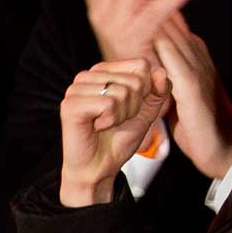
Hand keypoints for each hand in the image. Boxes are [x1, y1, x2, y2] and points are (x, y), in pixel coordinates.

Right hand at [60, 60, 170, 205]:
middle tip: (116, 120)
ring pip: (122, 92)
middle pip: (135, 80)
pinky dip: (110, 121)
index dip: (145, 91)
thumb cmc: (120, 138)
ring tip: (106, 124)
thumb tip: (161, 71)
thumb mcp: (147, 111)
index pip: (141, 65)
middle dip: (133, 106)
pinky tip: (97, 127)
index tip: (130, 108)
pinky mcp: (70, 104)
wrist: (100, 167)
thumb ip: (158, 90)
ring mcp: (76, 88)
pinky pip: (108, 104)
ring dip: (122, 115)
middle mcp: (88, 75)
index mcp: (104, 71)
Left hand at [154, 14, 231, 179]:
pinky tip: (146, 32)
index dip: (152, 2)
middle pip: (171, 19)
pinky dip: (159, 43)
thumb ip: (164, 69)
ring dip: (155, 14)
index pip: (171, 20)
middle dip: (151, 0)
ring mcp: (197, 68)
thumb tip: (145, 58)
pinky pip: (173, 58)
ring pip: (172, 34)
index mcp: (193, 54)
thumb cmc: (198, 122)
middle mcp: (197, 55)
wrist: (223, 146)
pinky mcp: (192, 85)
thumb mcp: (178, 89)